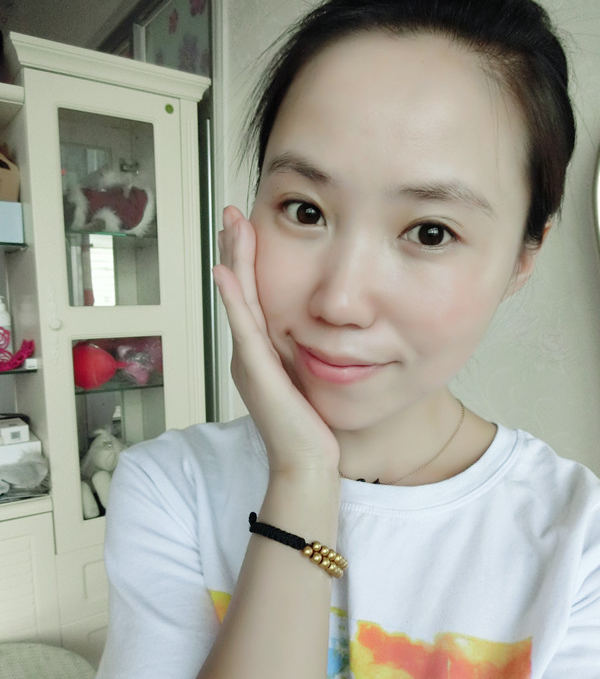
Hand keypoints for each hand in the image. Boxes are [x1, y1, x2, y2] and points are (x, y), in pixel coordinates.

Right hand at [214, 206, 339, 475]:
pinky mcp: (257, 372)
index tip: (249, 228)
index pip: (252, 297)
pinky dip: (234, 299)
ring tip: (231, 226)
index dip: (248, 262)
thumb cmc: (310, 430)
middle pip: (239, 292)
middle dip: (236, 250)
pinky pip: (244, 328)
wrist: (307, 465)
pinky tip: (226, 272)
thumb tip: (322, 335)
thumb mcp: (307, 382)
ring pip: (238, 301)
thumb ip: (304, 357)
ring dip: (234, 261)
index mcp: (260, 354)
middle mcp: (248, 353)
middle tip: (233, 212)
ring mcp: (248, 362)